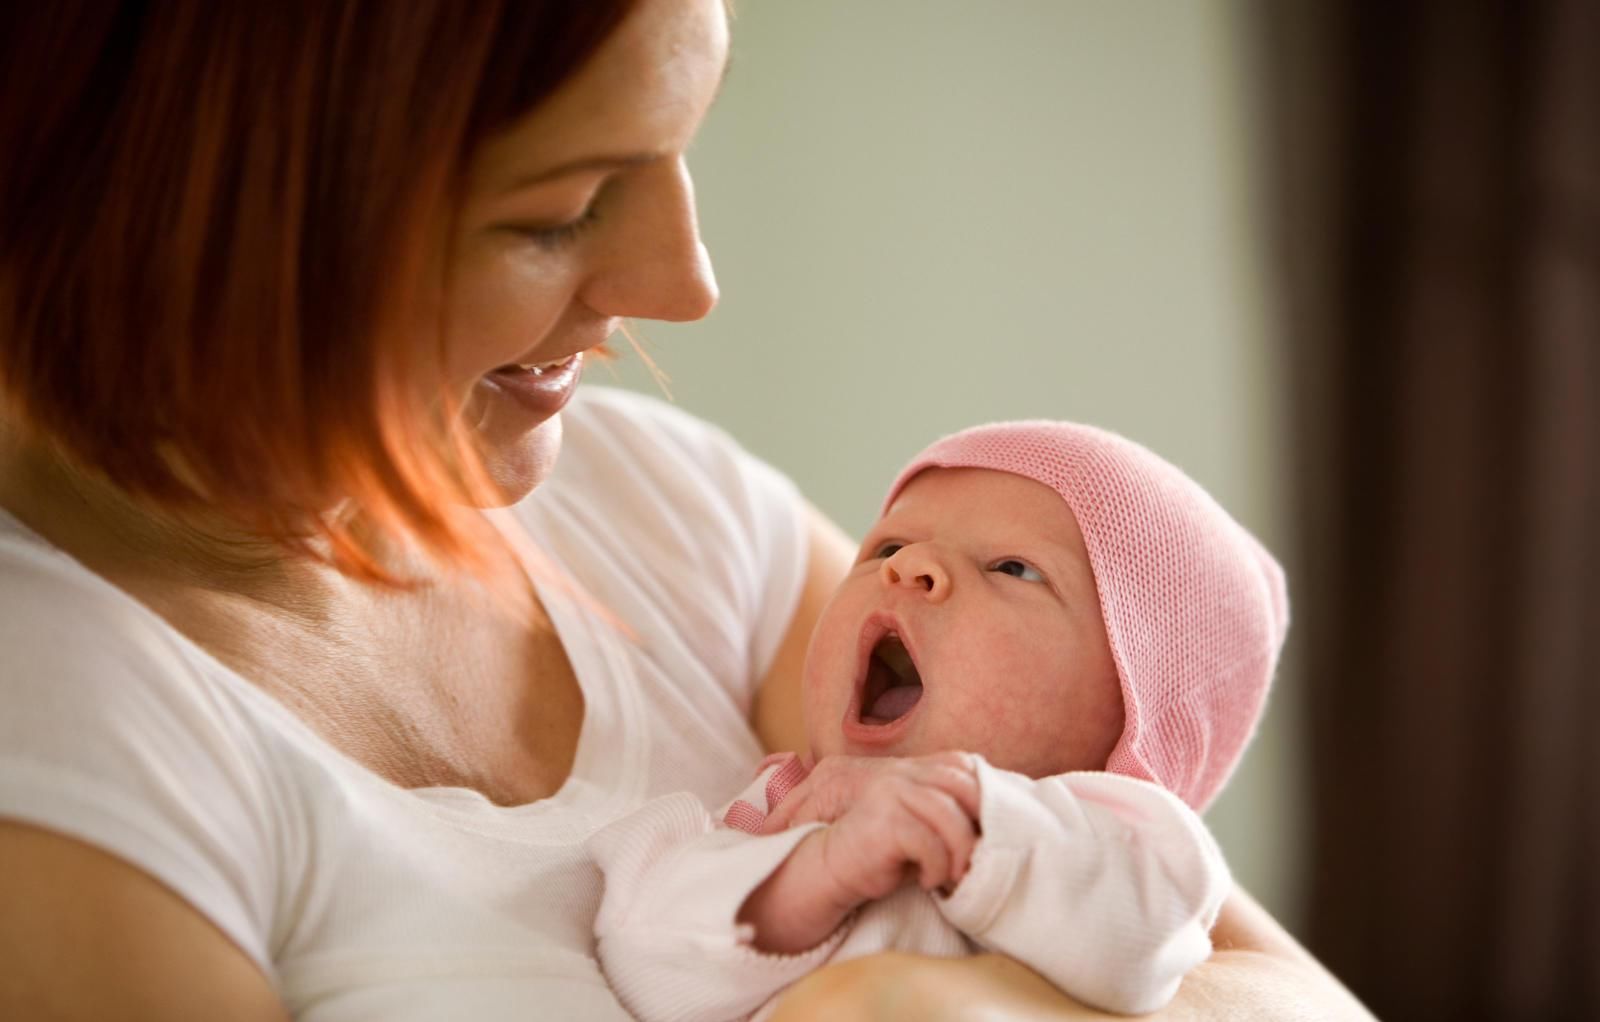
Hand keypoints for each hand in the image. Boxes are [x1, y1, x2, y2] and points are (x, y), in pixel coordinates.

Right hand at [810, 755, 981, 901]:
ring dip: (961, 852)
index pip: (961, 764)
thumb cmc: (882, 855)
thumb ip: (950, 816)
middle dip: (981, 822)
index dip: (984, 792)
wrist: (829, 869)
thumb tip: (998, 831)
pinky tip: (927, 881)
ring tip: (956, 876)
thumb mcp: (921, 829)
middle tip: (984, 857)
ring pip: (948, 814)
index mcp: (912, 769)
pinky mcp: (883, 820)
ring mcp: (890, 792)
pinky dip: (937, 867)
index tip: (993, 828)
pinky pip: (928, 842)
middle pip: (962, 785)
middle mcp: (901, 772)